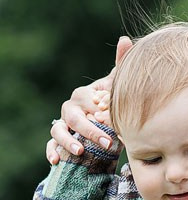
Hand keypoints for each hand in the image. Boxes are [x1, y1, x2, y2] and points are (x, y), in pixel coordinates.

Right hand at [47, 37, 131, 163]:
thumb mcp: (117, 90)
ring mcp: (62, 124)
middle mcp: (71, 108)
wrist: (105, 131)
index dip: (99, 111)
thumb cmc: (111, 108)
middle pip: (73, 116)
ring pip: (58, 130)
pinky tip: (57, 160)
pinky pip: (49, 145)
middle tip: (109, 143)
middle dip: (90, 130)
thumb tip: (125, 39)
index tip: (112, 121)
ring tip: (82, 152)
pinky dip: (51, 152)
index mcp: (84, 95)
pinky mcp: (57, 141)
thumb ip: (121, 66)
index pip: (87, 100)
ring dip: (68, 141)